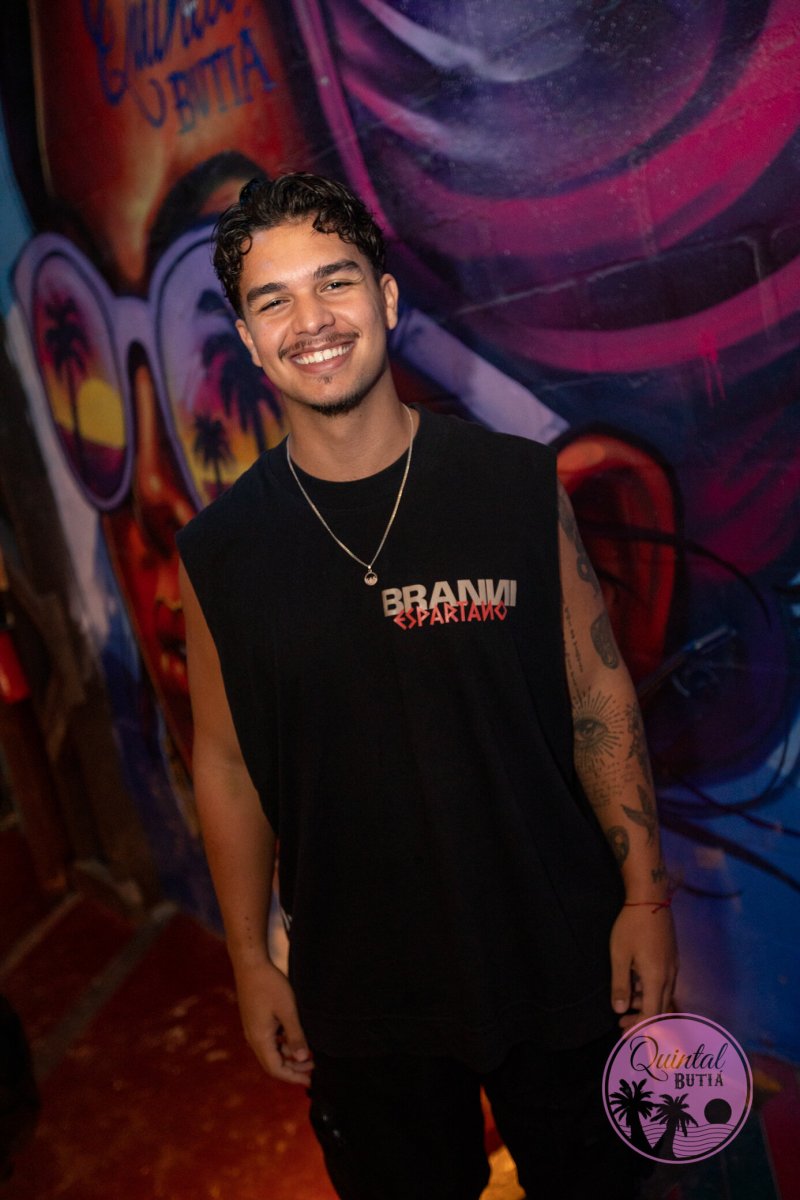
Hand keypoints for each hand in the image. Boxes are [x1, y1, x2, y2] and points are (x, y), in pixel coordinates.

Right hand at [233, 959, 313, 1083]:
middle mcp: (253, 1038)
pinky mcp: (255, 1021)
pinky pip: (269, 1040)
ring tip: (308, 1054)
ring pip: (271, 1052)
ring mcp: (253, 1029)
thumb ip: (295, 1035)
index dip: (293, 1077)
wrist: (250, 964)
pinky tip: (295, 1038)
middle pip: (273, 1063)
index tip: (310, 1081)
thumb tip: (302, 1059)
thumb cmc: (270, 985)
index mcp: (260, 1039)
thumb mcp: (288, 1010)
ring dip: (289, 1056)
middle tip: (313, 1068)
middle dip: (293, 1069)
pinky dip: (282, 1044)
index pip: (276, 1069)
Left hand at [609, 903, 677, 1031]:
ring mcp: (673, 967)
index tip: (626, 1035)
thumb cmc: (631, 926)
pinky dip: (651, 993)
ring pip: (663, 997)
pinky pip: (664, 985)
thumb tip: (619, 1010)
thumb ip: (620, 985)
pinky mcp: (672, 959)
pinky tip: (636, 986)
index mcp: (657, 978)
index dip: (641, 1028)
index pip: (653, 1015)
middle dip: (643, 1021)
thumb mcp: (620, 955)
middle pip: (661, 1010)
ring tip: (626, 1006)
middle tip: (622, 1025)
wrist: (651, 899)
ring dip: (646, 1006)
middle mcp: (669, 976)